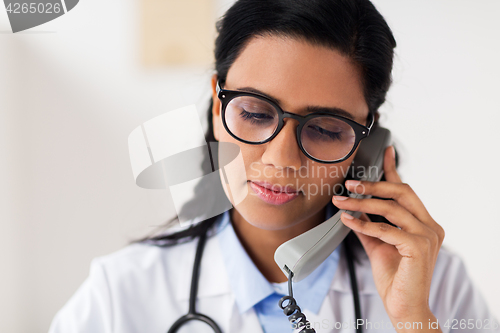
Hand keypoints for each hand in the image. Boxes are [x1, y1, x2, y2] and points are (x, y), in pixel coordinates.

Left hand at [332, 146, 444, 331]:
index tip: (385, 152)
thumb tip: (354, 209)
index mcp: (424, 223)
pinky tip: (348, 221)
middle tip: (349, 184)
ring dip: (361, 204)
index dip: (393, 170)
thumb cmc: (395, 277)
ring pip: (391, 209)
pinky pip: (386, 229)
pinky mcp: (419, 248)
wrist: (404, 306)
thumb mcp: (378, 245)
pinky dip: (364, 224)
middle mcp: (430, 226)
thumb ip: (369, 225)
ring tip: (341, 202)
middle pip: (402, 193)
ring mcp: (427, 236)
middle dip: (373, 185)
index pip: (406, 191)